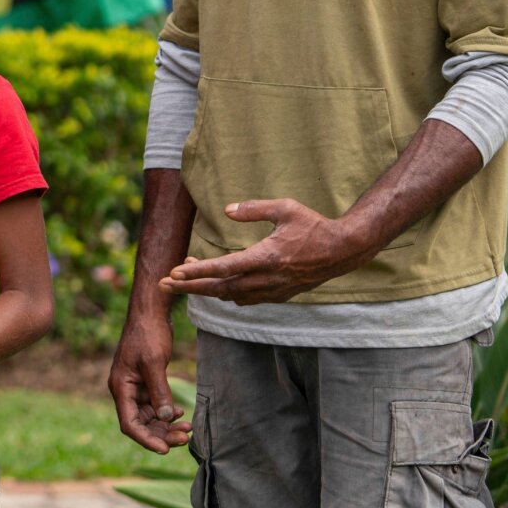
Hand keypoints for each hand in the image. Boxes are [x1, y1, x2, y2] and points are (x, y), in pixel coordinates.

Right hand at [109, 309, 189, 453]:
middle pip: (141, 424)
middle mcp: (125, 390)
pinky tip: (181, 413)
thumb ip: (159, 392)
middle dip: (162, 434)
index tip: (165, 449)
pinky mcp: (146, 382)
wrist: (150, 312)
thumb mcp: (154, 363)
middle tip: (185, 438)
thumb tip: (164, 418)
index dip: (146, 439)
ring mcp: (136, 387)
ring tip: (188, 428)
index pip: (129, 424)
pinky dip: (167, 412)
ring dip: (167, 425)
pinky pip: (155, 406)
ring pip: (150, 417)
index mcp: (120, 387)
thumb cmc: (148, 334)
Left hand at [160, 198, 372, 304]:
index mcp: (268, 257)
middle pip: (221, 288)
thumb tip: (226, 209)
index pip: (225, 268)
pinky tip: (217, 285)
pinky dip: (227, 293)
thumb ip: (253, 208)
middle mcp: (269, 278)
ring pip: (231, 296)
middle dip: (190, 287)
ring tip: (184, 277)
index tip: (175, 272)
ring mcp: (274, 290)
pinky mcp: (280, 295)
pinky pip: (246, 299)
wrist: (343, 251)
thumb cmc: (313, 225)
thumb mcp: (285, 208)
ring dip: (206, 288)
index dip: (198, 272)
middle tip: (163, 285)